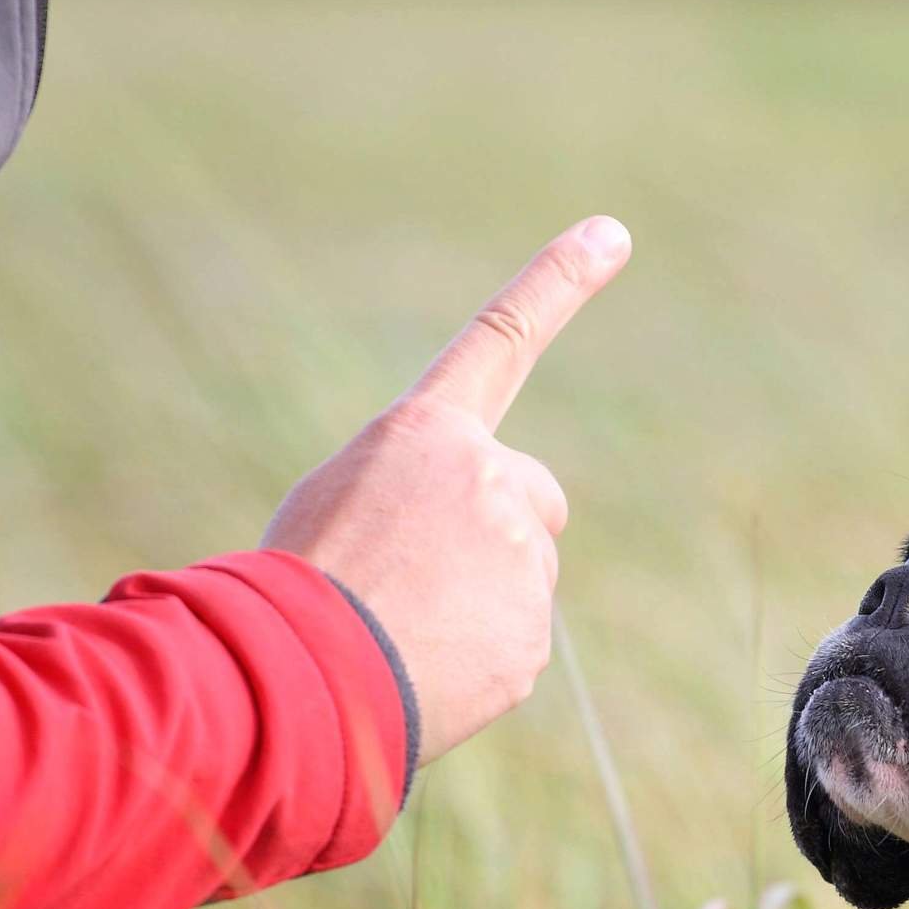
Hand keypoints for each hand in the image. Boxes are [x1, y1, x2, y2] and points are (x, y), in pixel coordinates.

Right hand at [263, 216, 630, 765]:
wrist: (294, 675)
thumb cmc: (295, 585)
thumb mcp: (337, 503)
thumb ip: (416, 494)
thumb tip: (460, 553)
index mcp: (425, 434)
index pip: (500, 338)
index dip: (559, 282)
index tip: (613, 232)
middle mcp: (488, 479)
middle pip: (531, 497)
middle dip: (500, 530)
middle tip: (422, 574)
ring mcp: (518, 559)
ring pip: (521, 577)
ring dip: (475, 602)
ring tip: (402, 628)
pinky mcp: (530, 634)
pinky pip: (512, 642)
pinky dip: (476, 658)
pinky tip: (421, 668)